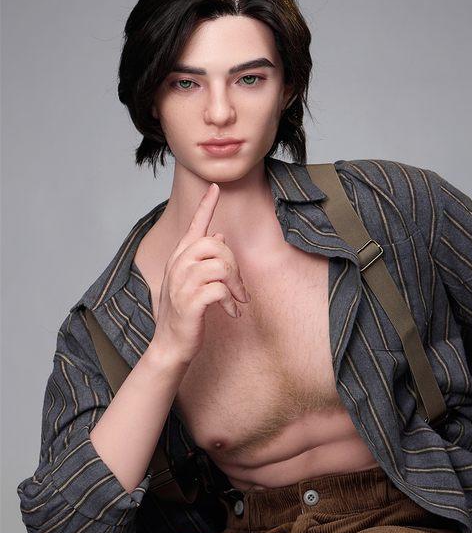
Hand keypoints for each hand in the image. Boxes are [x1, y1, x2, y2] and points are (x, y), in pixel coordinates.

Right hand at [150, 183, 250, 366]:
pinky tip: (230, 312)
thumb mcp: (192, 282)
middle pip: (214, 245)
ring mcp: (182, 284)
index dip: (206, 206)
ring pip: (220, 265)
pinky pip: (219, 289)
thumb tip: (220, 235)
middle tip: (240, 288)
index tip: (215, 187)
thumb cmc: (184, 314)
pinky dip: (230, 302)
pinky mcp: (190, 302)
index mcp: (179, 259)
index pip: (194, 226)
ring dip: (235, 285)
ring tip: (236, 301)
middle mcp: (178, 267)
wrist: (170, 345)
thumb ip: (203, 259)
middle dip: (234, 265)